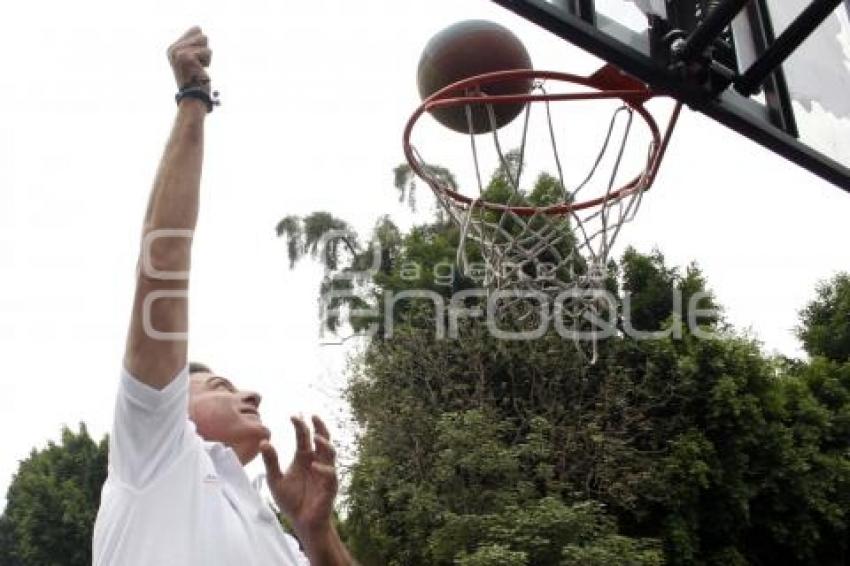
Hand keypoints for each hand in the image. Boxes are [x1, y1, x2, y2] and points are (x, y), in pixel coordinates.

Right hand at [167, 26, 211, 91]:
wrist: (192, 99)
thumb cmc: (195, 82)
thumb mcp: (189, 60)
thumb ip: (191, 44)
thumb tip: (198, 29)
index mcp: (171, 49)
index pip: (196, 29)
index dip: (202, 46)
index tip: (196, 61)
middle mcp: (173, 49)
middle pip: (202, 34)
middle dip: (205, 51)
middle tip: (197, 66)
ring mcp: (178, 52)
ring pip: (205, 42)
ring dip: (207, 57)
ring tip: (198, 69)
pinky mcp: (187, 57)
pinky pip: (207, 52)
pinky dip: (207, 63)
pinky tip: (199, 72)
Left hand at [260, 415, 338, 538]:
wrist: (301, 522)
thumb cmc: (291, 500)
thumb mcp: (276, 480)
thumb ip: (271, 462)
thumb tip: (263, 442)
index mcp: (303, 458)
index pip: (304, 437)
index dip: (301, 425)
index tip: (293, 415)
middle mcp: (316, 461)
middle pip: (323, 438)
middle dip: (320, 426)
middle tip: (312, 416)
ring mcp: (325, 472)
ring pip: (330, 453)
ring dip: (325, 444)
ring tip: (316, 438)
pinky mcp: (329, 486)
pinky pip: (330, 474)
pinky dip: (323, 469)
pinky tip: (313, 466)